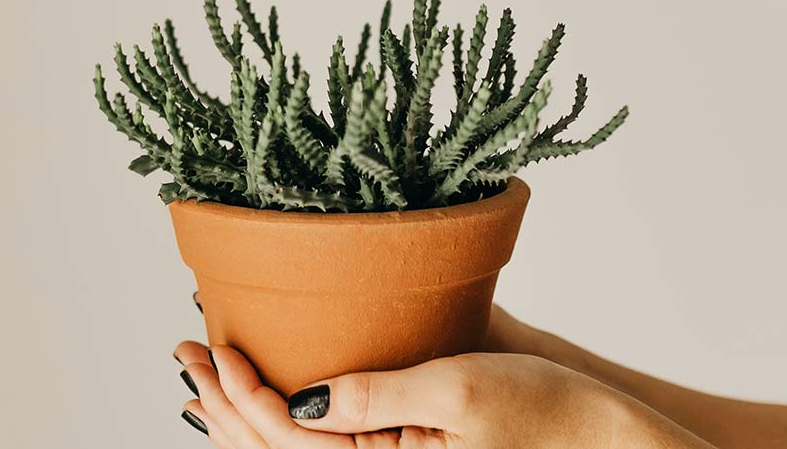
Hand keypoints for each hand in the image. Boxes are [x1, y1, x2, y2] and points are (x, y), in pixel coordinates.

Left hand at [173, 341, 704, 448]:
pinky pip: (321, 448)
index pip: (286, 437)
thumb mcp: (460, 392)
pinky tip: (266, 402)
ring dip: (242, 418)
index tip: (209, 347)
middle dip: (225, 405)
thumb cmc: (546, 412)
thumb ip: (374, 397)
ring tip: (204, 381)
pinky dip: (279, 426)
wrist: (600, 437)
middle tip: (186, 355)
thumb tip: (296, 398)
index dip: (240, 392)